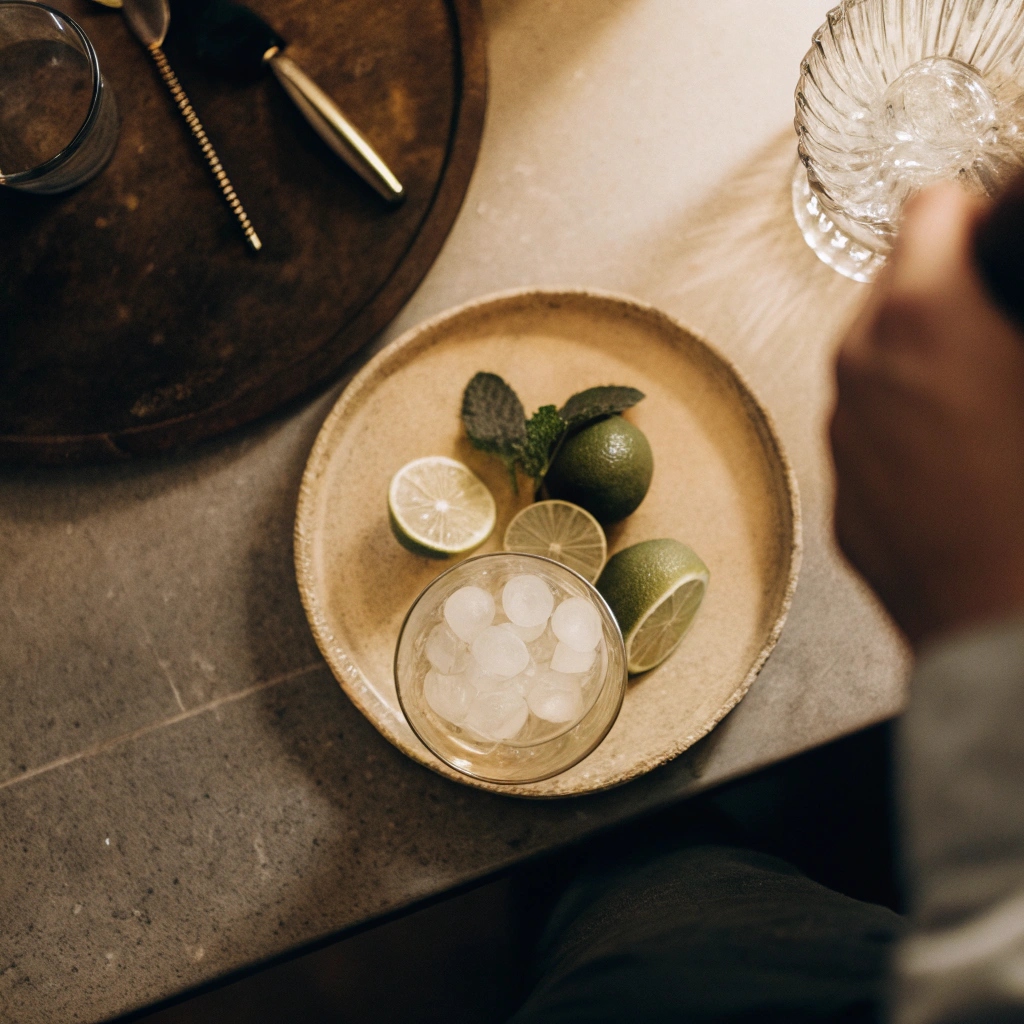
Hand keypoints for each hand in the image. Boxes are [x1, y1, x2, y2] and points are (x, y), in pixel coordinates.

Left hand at [830, 182, 1023, 646]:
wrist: (1006, 629)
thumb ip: (1016, 318)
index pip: (930, 210)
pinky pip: (865, 426)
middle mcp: (861, 367)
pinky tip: (955, 456)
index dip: (973, 214)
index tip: (998, 233)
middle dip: (942, 283)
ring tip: (984, 391)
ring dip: (917, 355)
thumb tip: (1009, 316)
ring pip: (872, 357)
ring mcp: (840, 433)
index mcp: (925, 319)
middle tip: (998, 317)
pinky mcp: (839, 491)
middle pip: (892, 283)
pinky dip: (899, 421)